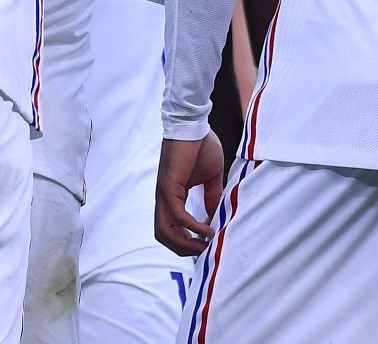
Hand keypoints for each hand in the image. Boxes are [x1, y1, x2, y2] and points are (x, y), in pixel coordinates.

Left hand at [155, 134, 225, 256]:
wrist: (194, 125)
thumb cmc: (201, 147)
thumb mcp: (210, 179)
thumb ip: (211, 198)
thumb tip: (214, 219)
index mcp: (171, 195)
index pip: (169, 228)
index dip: (185, 241)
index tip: (205, 245)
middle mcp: (163, 197)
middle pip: (163, 235)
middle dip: (183, 249)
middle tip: (204, 251)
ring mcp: (164, 192)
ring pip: (165, 230)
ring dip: (184, 243)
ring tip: (204, 245)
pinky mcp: (168, 185)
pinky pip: (176, 214)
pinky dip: (191, 227)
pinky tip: (207, 230)